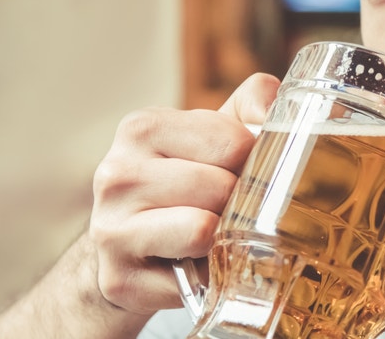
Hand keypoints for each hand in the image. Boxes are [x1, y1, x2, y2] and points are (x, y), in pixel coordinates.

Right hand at [89, 73, 280, 314]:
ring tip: (210, 236)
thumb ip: (251, 103)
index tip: (243, 172)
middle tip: (228, 211)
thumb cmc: (182, 183)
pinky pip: (190, 280)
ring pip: (202, 230)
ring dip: (221, 241)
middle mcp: (117, 174)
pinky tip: (192, 268)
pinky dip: (205, 278)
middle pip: (220, 187)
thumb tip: (273, 109)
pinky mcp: (117, 279)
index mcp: (143, 128)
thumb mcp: (211, 133)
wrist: (126, 247)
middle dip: (239, 204)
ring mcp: (110, 228)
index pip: (231, 141)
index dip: (252, 161)